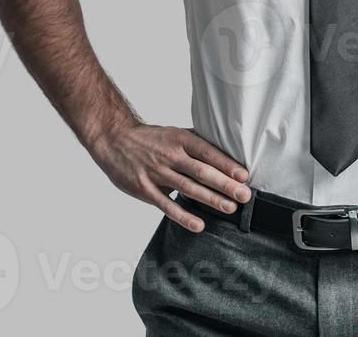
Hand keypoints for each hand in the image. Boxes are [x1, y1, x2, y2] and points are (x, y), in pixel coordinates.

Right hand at [92, 122, 251, 232]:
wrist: (113, 139)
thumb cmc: (149, 139)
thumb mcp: (173, 133)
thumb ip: (196, 144)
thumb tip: (225, 154)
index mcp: (179, 139)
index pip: (207, 152)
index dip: (226, 164)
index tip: (244, 176)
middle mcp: (170, 155)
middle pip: (201, 171)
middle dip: (225, 184)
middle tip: (244, 195)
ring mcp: (156, 173)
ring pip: (187, 188)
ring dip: (210, 199)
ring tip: (229, 208)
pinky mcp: (144, 189)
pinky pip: (166, 205)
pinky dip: (183, 216)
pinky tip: (199, 224)